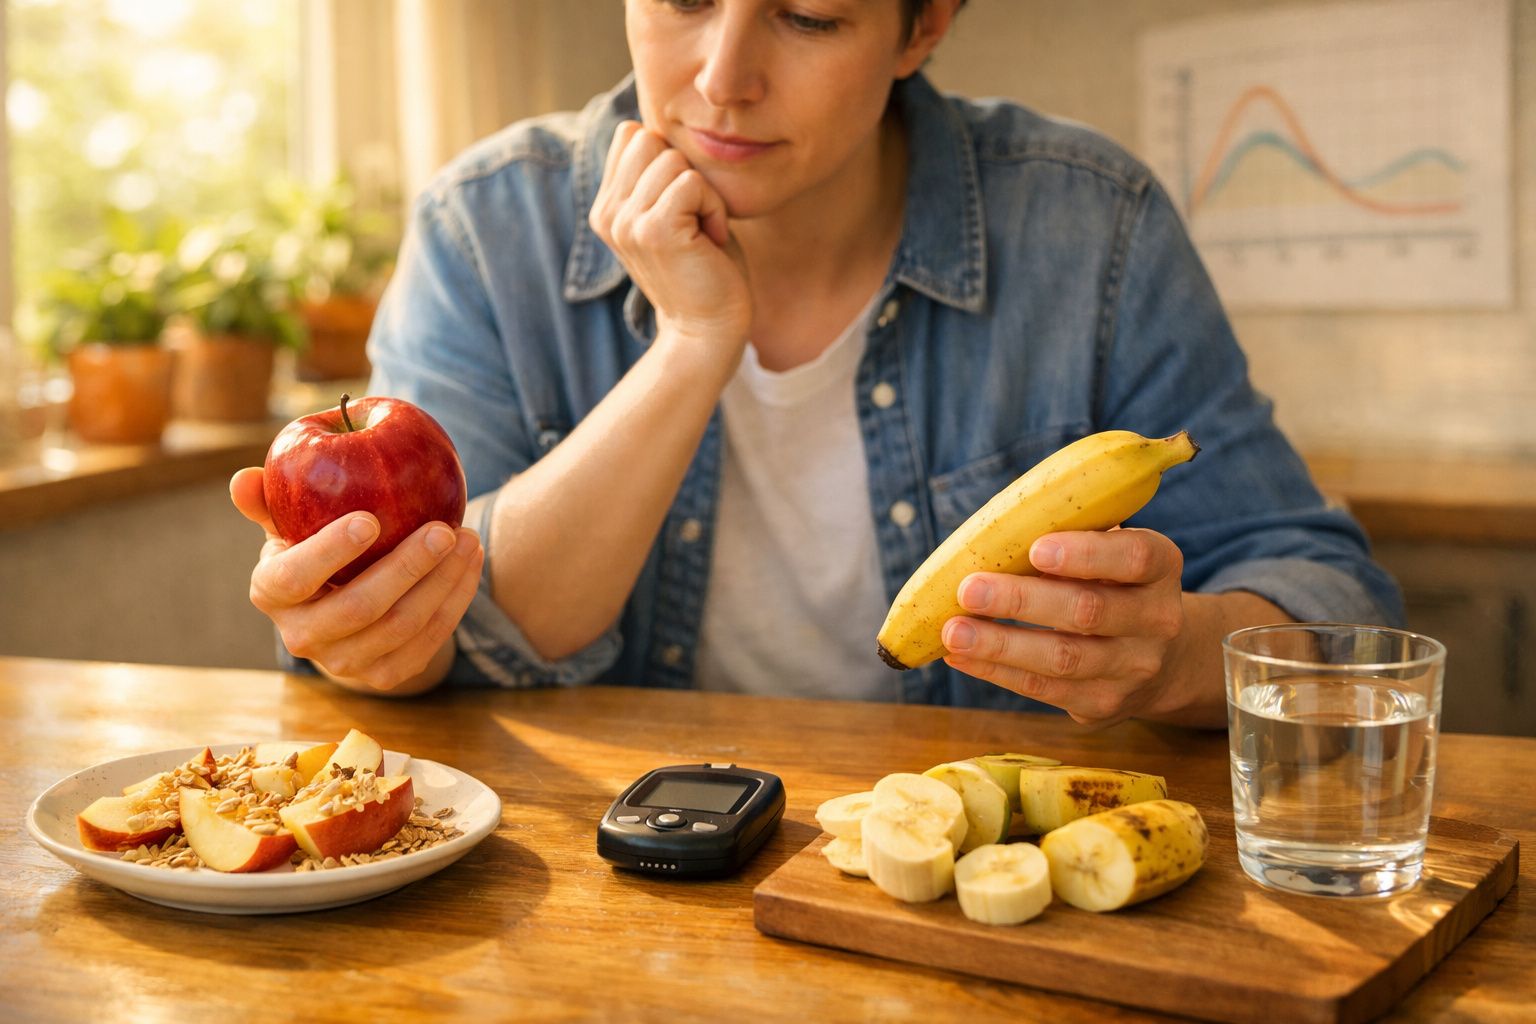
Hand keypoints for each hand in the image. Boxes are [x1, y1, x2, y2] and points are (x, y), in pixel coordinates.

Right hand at [229, 467, 484, 694]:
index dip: (329, 552)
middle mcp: (302, 636)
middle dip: (406, 567)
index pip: (293, 577)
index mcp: (271, 592)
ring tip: (468, 539)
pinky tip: (471, 563)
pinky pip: (428, 641)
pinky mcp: (385, 676)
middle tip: (444, 529)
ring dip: (442, 583)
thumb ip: (268, 500)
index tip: (370, 519)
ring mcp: (344, 663)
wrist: (342, 610)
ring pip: (402, 627)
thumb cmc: (314, 550)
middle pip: (359, 608)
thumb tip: (243, 478)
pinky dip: (456, 601)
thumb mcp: (288, 524)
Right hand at [589, 120, 750, 349]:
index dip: (670, 162)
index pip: (633, 136)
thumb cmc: (704, 269)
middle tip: (695, 221)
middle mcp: (607, 213)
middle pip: (650, 139)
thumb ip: (655, 176)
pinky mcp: (652, 231)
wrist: (708, 331)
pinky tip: (710, 240)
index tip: (683, 208)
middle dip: (686, 173)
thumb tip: (643, 125)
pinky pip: (691, 182)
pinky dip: (713, 207)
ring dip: (705, 194)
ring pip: (673, 158)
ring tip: (702, 235)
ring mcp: (626, 222)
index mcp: (607, 207)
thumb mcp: (672, 213)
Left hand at [940, 528, 1186, 726]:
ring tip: (953, 631)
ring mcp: (1133, 669)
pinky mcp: (1103, 705)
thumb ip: (1072, 535)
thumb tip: (995, 530)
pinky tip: (960, 655)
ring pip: (1062, 659)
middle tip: (968, 590)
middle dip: (1022, 601)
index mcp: (1161, 568)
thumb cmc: (1114, 585)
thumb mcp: (1110, 552)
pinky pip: (1043, 689)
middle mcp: (1157, 620)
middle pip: (1088, 611)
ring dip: (1000, 645)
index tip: (1035, 549)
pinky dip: (996, 671)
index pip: (1133, 557)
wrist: (1162, 659)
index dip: (1086, 554)